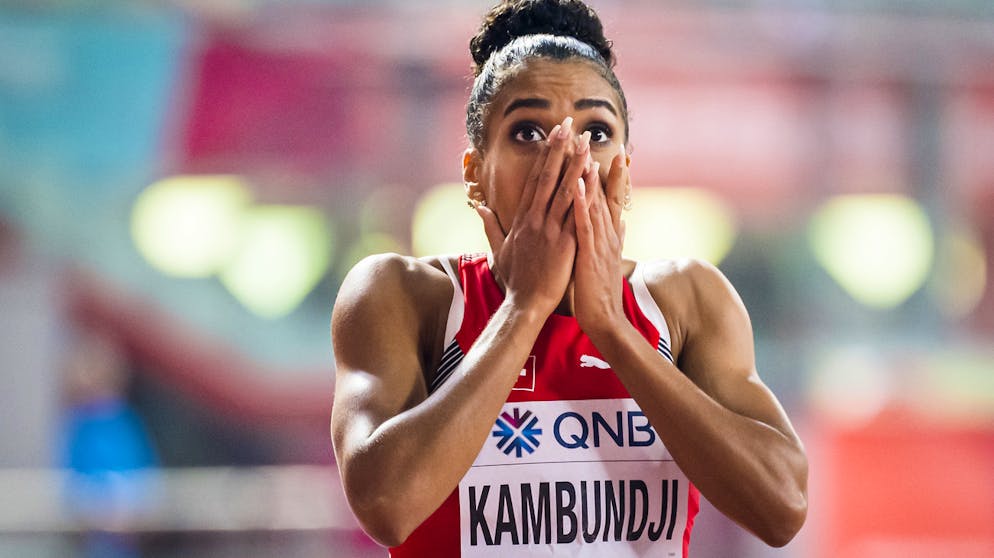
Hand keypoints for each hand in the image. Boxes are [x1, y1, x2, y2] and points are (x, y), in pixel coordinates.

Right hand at [475, 117, 589, 315]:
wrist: (524, 305)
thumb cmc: (514, 281)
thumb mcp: (498, 250)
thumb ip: (491, 226)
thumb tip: (480, 206)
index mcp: (522, 220)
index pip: (534, 181)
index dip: (543, 157)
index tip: (550, 136)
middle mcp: (535, 219)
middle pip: (547, 177)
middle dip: (558, 149)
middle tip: (566, 124)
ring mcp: (549, 230)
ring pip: (564, 189)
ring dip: (574, 163)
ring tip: (583, 140)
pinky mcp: (564, 242)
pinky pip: (575, 212)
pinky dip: (584, 192)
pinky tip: (592, 174)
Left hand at [573, 142, 628, 336]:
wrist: (604, 320)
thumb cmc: (600, 292)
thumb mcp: (608, 260)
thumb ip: (614, 238)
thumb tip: (622, 221)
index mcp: (607, 235)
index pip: (610, 199)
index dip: (613, 175)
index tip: (616, 151)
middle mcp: (606, 234)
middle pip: (604, 194)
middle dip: (602, 166)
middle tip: (600, 137)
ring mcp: (599, 243)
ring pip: (594, 203)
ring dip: (589, 176)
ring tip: (585, 150)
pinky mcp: (589, 254)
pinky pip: (583, 224)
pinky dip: (580, 203)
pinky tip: (575, 184)